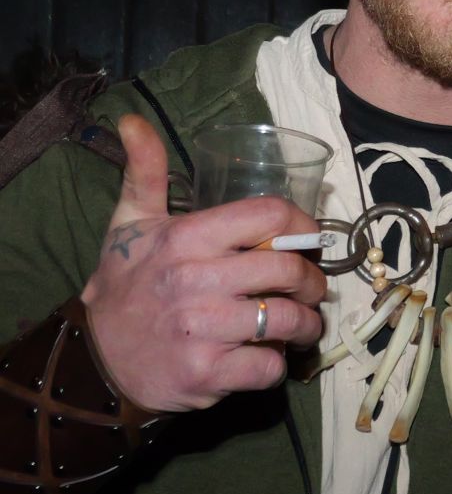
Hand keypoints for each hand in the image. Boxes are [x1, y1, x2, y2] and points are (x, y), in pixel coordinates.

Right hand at [77, 116, 326, 412]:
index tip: (308, 239)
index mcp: (185, 238)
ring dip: (307, 325)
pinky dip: (277, 363)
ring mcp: (201, 329)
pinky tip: (265, 355)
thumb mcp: (130, 224)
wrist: (95, 357)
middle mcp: (195, 280)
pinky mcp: (206, 373)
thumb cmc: (127, 283)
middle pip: (289, 269)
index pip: (270, 215)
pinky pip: (269, 366)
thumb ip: (144, 172)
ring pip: (288, 319)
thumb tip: (132, 120)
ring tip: (302, 325)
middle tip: (311, 290)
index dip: (303, 225)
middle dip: (313, 282)